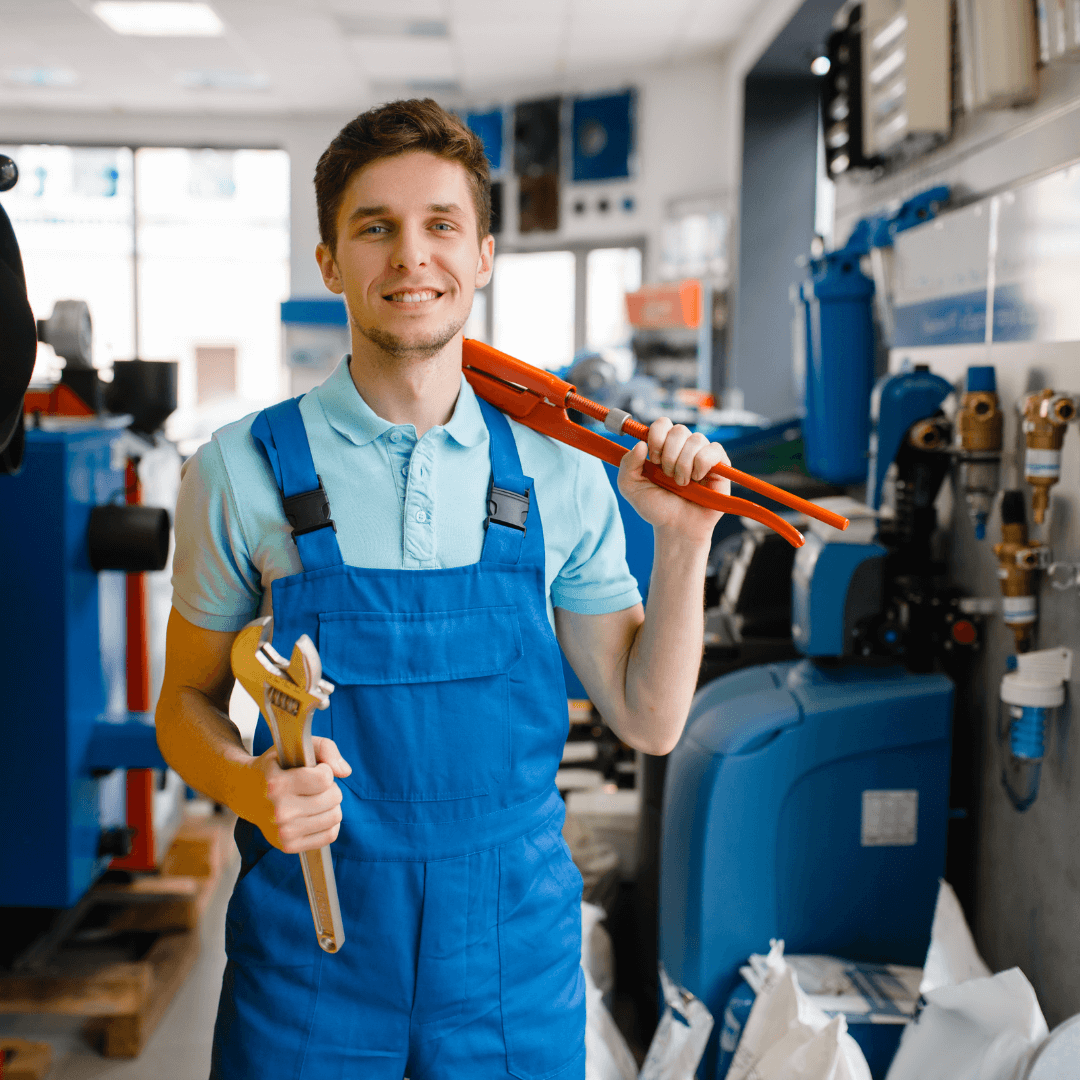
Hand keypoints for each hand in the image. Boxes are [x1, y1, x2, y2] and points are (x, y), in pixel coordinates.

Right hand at [245, 736, 351, 852]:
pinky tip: (316, 814)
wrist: (245, 793)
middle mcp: (279, 811)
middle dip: (330, 787)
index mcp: (277, 784)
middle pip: (333, 797)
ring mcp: (283, 831)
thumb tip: (345, 772)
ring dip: (330, 805)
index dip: (325, 770)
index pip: (324, 778)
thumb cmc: (277, 767)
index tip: (314, 769)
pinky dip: (330, 823)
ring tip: (315, 799)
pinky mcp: (288, 846)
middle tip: (314, 786)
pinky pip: (330, 835)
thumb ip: (325, 748)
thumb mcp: (295, 747)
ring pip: (335, 816)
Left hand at [617, 418, 731, 542]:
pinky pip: (714, 450)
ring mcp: (702, 455)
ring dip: (684, 464)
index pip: (662, 424)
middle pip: (679, 430)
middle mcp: (683, 448)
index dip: (656, 437)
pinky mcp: (720, 465)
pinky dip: (702, 464)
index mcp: (663, 447)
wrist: (675, 527)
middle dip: (669, 454)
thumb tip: (640, 444)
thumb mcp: (630, 487)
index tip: (653, 459)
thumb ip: (626, 464)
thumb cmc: (656, 507)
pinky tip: (697, 479)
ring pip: (696, 439)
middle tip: (666, 475)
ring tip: (681, 483)